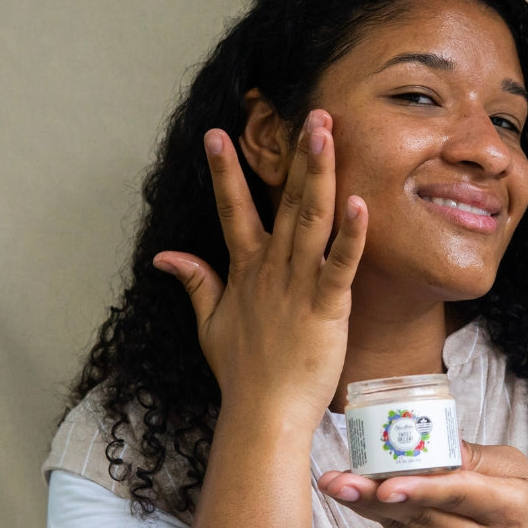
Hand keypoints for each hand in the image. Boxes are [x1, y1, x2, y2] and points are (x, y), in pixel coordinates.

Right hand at [154, 112, 367, 424]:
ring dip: (320, 174)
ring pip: (311, 219)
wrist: (263, 415)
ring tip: (328, 133)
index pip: (233, 210)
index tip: (217, 132)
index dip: (225, 171)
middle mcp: (271, 269)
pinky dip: (351, 235)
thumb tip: (166, 254)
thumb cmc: (243, 374)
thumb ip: (194, 282)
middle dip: (297, 155)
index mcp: (246, 270)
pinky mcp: (327, 307)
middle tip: (311, 113)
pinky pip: (340, 265)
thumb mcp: (210, 323)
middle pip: (284, 201)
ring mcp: (298, 285)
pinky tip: (361, 203)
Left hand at [317, 442, 527, 527]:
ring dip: (366, 504)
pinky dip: (380, 513)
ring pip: (405, 527)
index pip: (458, 495)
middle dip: (375, 496)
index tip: (385, 484)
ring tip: (335, 484)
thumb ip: (477, 458)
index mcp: (507, 508)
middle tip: (337, 481)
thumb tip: (434, 440)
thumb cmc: (525, 510)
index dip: (420, 489)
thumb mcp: (518, 473)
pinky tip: (357, 495)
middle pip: (421, 515)